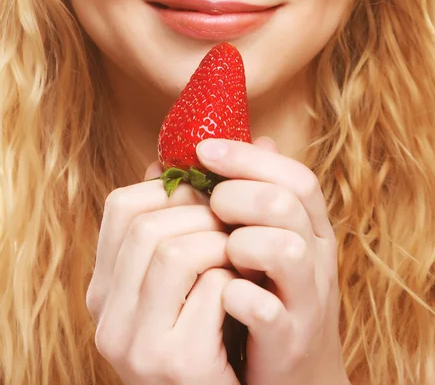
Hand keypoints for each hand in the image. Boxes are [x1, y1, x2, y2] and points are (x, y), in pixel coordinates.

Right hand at [86, 163, 239, 384]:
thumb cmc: (207, 323)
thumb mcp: (180, 273)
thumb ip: (173, 220)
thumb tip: (175, 157)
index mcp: (104, 288)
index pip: (120, 206)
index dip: (170, 189)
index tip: (203, 196)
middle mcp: (108, 317)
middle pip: (148, 225)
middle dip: (201, 213)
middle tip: (229, 224)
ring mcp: (136, 345)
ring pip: (176, 251)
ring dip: (220, 243)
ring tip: (237, 256)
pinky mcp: (176, 364)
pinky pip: (213, 289)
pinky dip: (237, 280)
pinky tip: (243, 293)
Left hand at [195, 137, 348, 384]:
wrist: (297, 377)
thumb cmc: (269, 294)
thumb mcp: (266, 239)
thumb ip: (246, 194)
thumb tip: (210, 145)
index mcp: (311, 228)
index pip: (295, 176)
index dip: (249, 157)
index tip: (203, 148)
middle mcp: (316, 258)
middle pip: (285, 203)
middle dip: (238, 196)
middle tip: (211, 207)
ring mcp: (307, 300)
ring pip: (284, 249)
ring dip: (242, 243)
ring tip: (223, 253)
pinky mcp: (289, 341)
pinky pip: (268, 309)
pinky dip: (239, 296)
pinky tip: (222, 294)